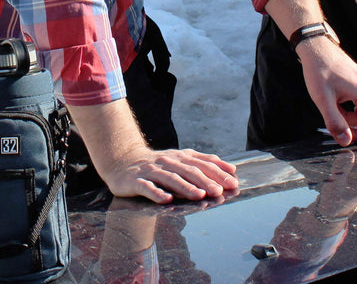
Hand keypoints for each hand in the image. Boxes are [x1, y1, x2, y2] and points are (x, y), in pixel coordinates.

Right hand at [66, 99, 237, 204]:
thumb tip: (231, 169)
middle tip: (220, 191)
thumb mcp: (180, 161)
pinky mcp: (137, 181)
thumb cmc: (158, 165)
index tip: (233, 181)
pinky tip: (166, 200)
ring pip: (171, 178)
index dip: (218, 171)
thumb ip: (203, 164)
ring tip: (199, 196)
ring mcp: (152, 170)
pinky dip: (157, 193)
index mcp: (180, 156)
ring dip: (186, 187)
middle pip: (189, 171)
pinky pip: (148, 187)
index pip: (202, 162)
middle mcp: (168, 161)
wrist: (123, 161)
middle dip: (205, 181)